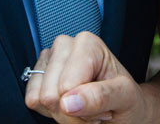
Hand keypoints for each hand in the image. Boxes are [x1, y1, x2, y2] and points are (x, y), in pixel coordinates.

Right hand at [24, 32, 150, 123]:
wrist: (124, 107)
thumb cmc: (126, 99)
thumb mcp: (126, 97)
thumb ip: (101, 96)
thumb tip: (67, 102)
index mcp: (87, 43)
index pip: (67, 86)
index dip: (84, 106)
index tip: (106, 106)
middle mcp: (64, 45)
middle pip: (51, 95)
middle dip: (73, 114)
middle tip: (95, 111)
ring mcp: (48, 60)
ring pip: (40, 100)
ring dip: (64, 116)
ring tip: (85, 108)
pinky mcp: (38, 75)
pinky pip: (32, 102)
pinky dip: (52, 113)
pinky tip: (71, 106)